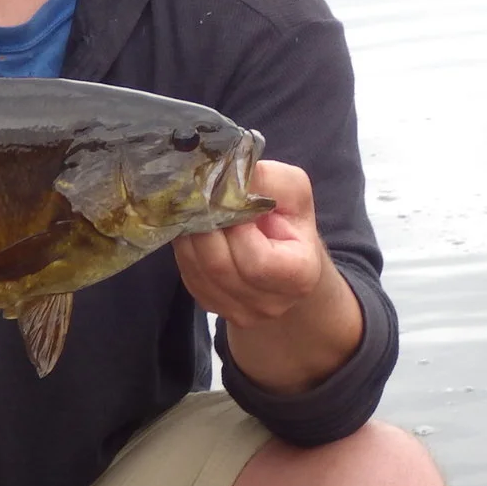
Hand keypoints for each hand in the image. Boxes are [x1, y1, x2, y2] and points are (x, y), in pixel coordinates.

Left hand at [175, 161, 362, 393]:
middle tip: (203, 199)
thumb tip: (225, 173)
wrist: (285, 254)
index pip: (257, 261)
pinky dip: (186, 249)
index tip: (234, 202)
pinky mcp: (214, 307)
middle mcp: (271, 304)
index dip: (237, 228)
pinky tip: (195, 230)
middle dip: (206, 227)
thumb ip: (265, 179)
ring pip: (198, 272)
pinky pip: (188, 277)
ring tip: (197, 211)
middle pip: (221, 267)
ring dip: (190, 236)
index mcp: (300, 276)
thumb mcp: (291, 189)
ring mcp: (241, 313)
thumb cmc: (289, 219)